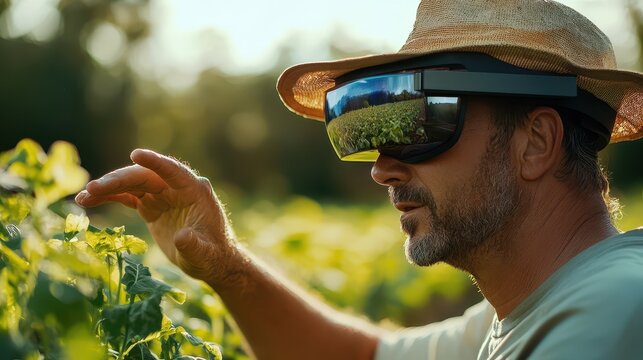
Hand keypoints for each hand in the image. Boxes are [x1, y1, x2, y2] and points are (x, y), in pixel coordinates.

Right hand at [75, 149, 239, 285]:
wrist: (209, 261)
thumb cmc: (211, 256)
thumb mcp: (204, 254)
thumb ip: (194, 245)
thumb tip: (182, 237)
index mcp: (195, 190)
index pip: (174, 171)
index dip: (155, 162)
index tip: (136, 154)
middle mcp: (178, 187)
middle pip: (145, 177)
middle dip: (118, 180)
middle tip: (92, 188)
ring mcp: (163, 195)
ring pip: (132, 184)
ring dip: (108, 188)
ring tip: (83, 197)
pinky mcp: (152, 205)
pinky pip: (128, 196)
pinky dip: (109, 197)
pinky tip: (88, 201)